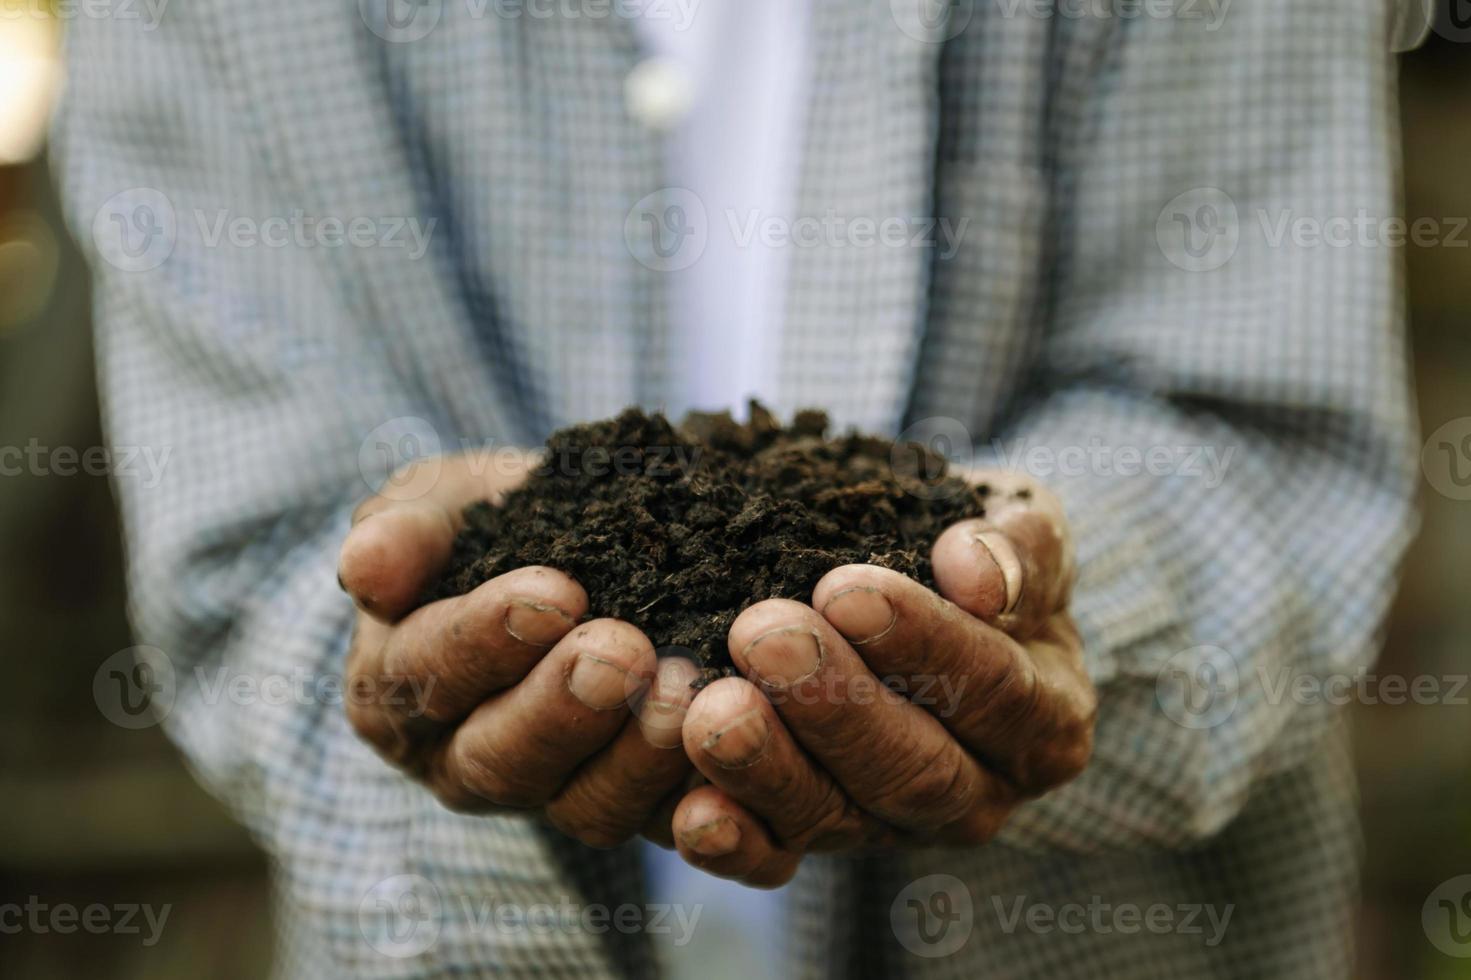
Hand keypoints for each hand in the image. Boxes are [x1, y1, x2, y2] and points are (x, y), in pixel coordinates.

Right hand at [338, 450, 697, 847]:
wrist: (584, 553)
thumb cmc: (495, 525)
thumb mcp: (442, 503)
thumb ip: (405, 527)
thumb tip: (365, 567)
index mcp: (398, 689)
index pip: (428, 673)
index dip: (486, 638)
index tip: (555, 592)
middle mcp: (463, 761)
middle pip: (501, 760)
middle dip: (564, 707)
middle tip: (624, 652)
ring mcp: (550, 796)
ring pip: (585, 807)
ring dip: (638, 755)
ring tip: (687, 690)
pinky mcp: (628, 809)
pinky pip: (661, 824)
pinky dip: (698, 795)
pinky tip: (732, 749)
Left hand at [669, 472, 1095, 885]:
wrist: (925, 590)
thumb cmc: (975, 552)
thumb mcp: (1021, 526)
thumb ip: (1020, 547)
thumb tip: (977, 574)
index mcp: (1046, 720)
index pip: (992, 689)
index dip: (921, 642)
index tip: (845, 588)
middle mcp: (979, 793)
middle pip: (913, 766)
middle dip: (832, 703)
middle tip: (761, 636)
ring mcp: (894, 827)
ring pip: (839, 816)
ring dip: (770, 768)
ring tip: (712, 711)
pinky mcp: (819, 842)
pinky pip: (777, 858)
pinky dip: (736, 843)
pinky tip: (692, 814)